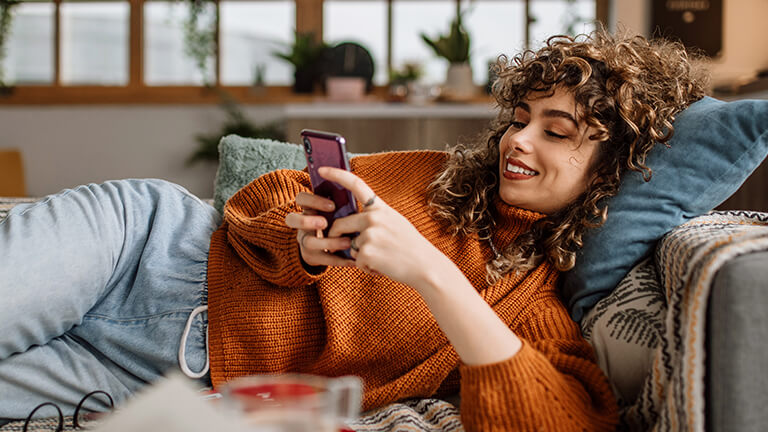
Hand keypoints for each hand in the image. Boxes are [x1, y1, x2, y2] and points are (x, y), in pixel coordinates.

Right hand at [285, 191, 354, 268]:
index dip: (313, 200)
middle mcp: (302, 224)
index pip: (301, 198)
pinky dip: (338, 259)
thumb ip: (341, 202)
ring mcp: (304, 241)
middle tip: (324, 223)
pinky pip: (322, 259)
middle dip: (307, 221)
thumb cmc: (339, 220)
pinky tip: (352, 261)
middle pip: (291, 219)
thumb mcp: (338, 211)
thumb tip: (354, 191)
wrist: (334, 246)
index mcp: (309, 208)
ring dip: (328, 242)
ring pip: (307, 242)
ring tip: (347, 242)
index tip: (332, 206)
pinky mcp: (311, 256)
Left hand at [315, 167, 449, 288]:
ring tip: (382, 257)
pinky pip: (355, 260)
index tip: (321, 170)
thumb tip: (352, 222)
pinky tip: (382, 265)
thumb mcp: (395, 222)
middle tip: (344, 246)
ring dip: (360, 255)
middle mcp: (373, 218)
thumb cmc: (410, 246)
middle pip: (340, 224)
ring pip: (349, 246)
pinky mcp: (367, 252)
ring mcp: (369, 234)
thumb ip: (374, 218)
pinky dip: (366, 266)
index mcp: (380, 208)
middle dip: (337, 236)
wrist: (425, 266)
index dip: (337, 175)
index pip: (356, 185)